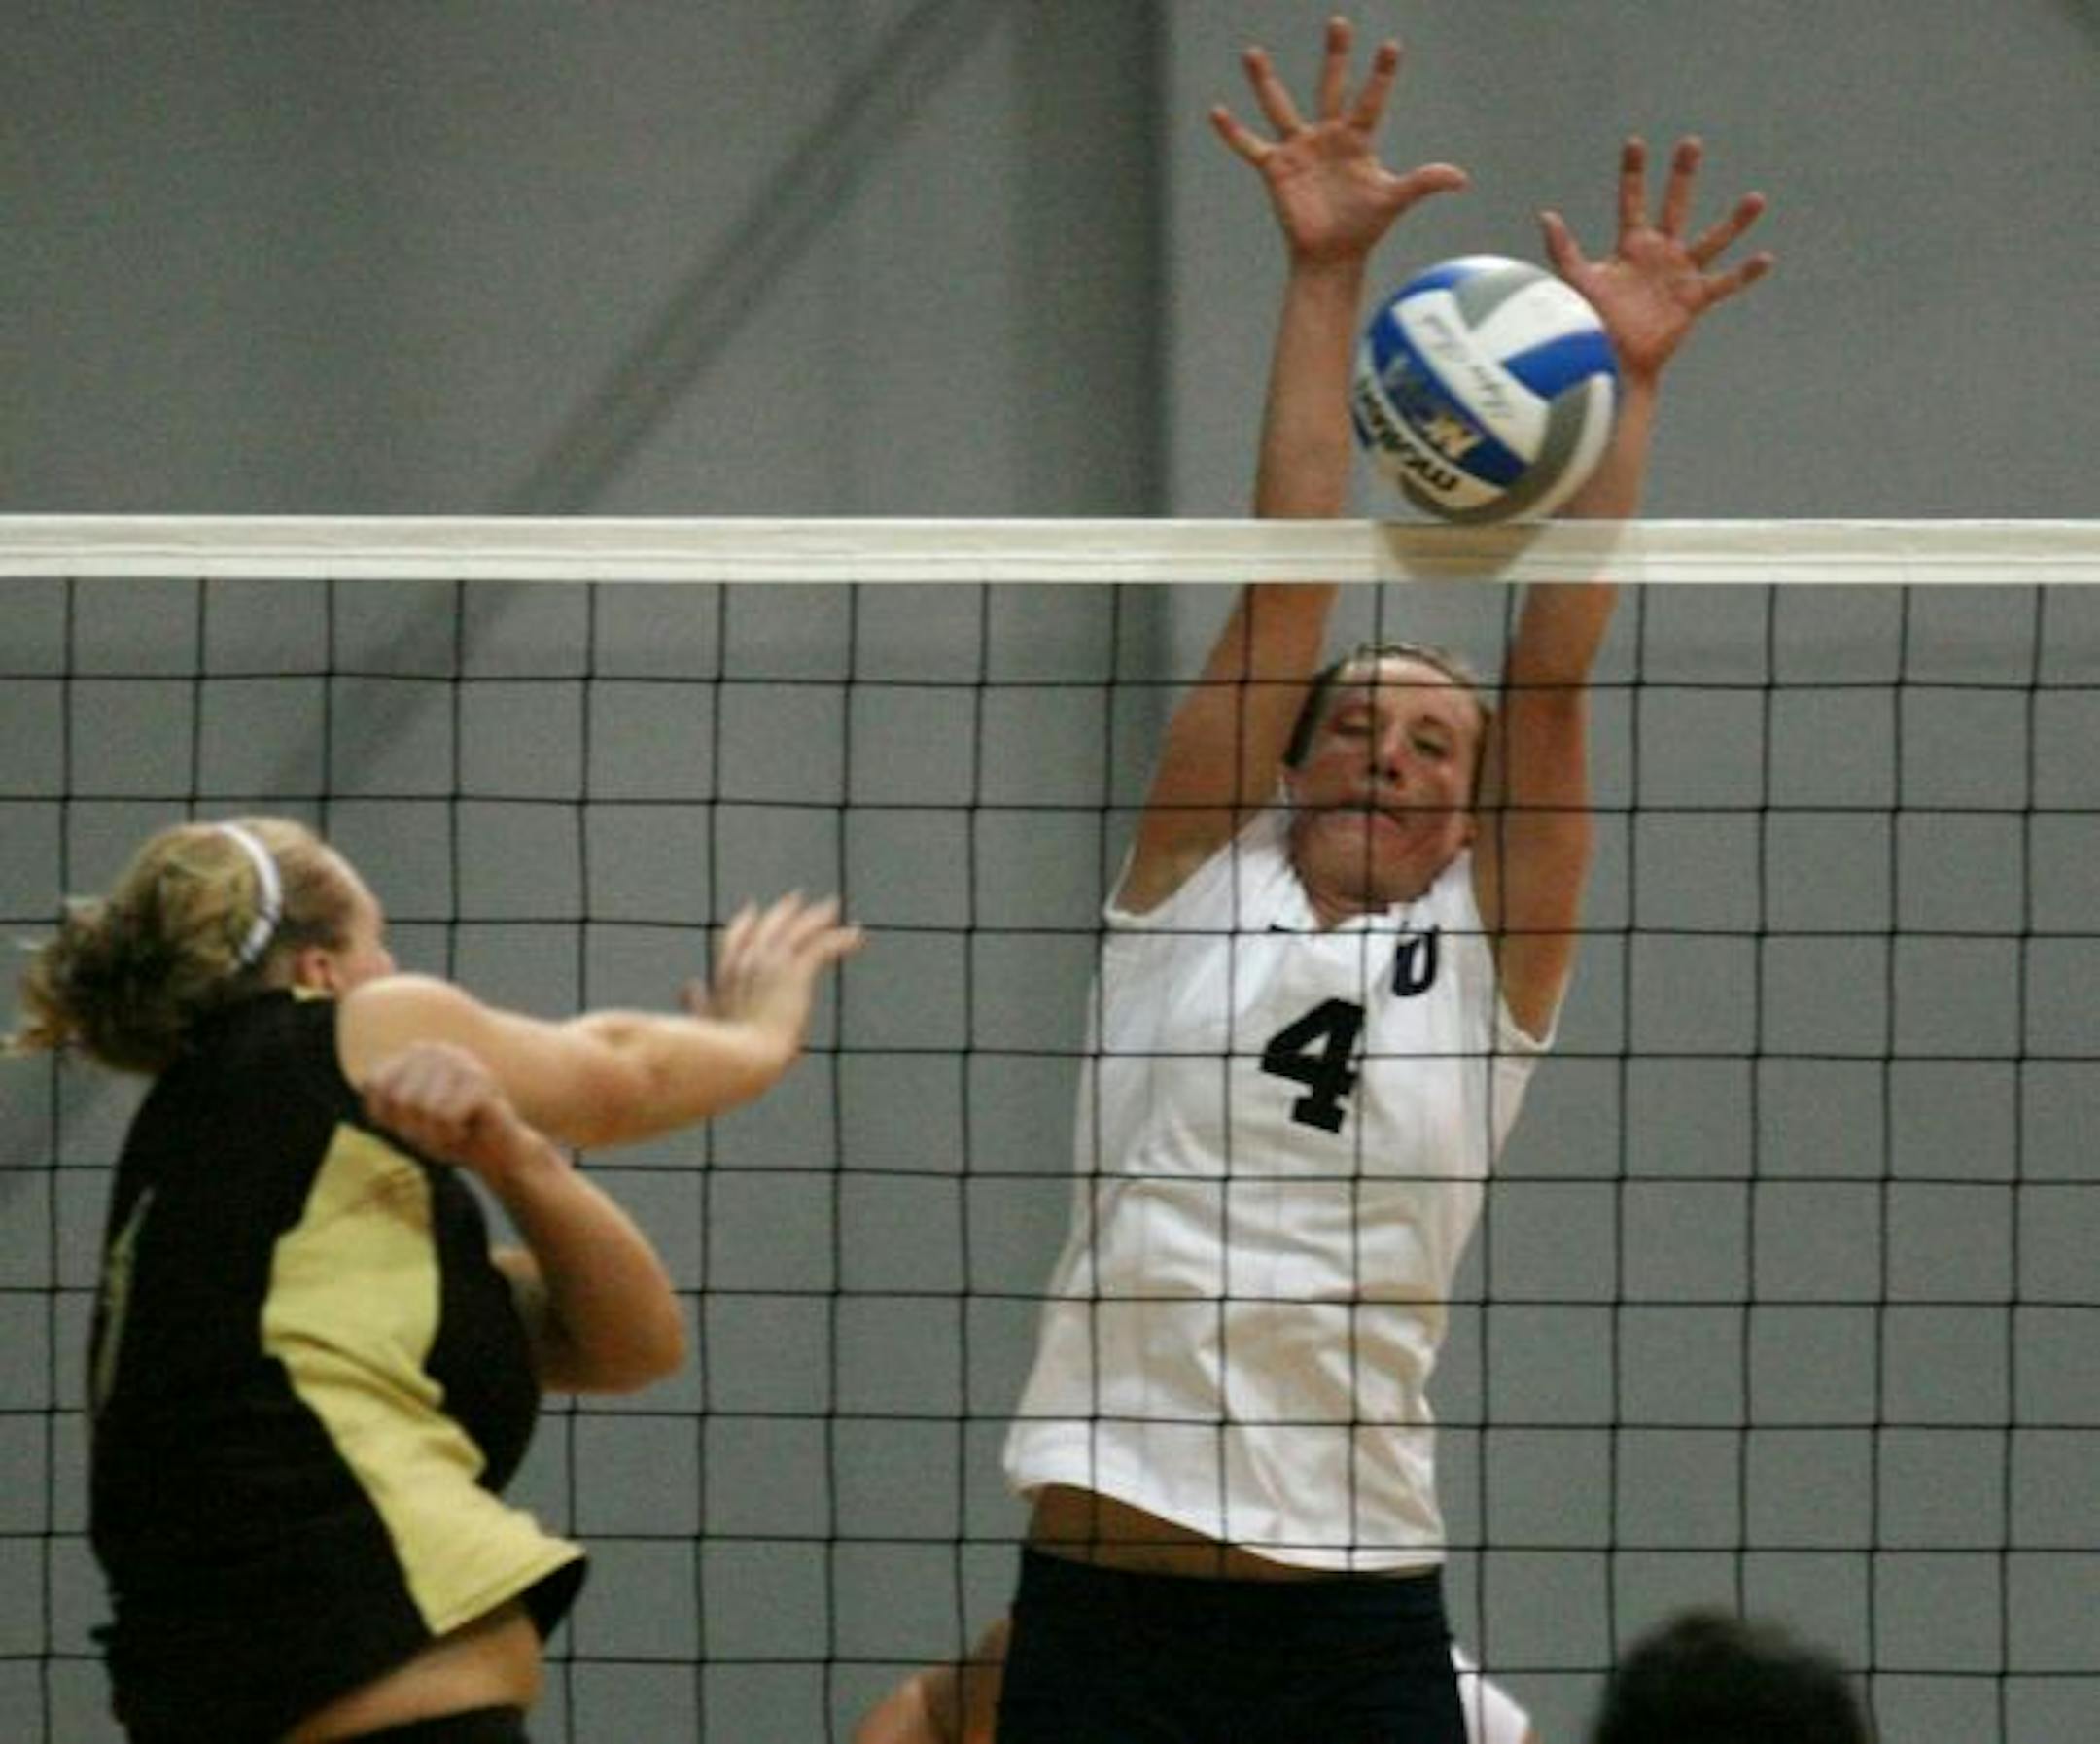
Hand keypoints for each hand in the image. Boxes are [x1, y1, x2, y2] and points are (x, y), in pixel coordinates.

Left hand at [363, 1040, 539, 1182]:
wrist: (497, 1154)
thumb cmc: (448, 1134)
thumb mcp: (405, 1117)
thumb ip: (385, 1097)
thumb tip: (364, 1081)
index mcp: (417, 1051)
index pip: (375, 1084)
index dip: (391, 1116)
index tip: (417, 1122)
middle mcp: (438, 1049)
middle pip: (399, 1098)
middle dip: (415, 1126)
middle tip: (440, 1129)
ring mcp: (462, 1062)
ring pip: (421, 1108)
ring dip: (434, 1134)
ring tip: (454, 1129)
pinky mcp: (481, 1082)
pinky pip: (444, 1117)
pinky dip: (451, 1136)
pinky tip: (467, 1130)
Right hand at [687, 892, 861, 1054]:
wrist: (742, 1060)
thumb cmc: (722, 1052)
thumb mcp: (705, 1022)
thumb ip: (697, 1002)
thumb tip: (688, 984)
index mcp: (725, 974)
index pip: (735, 938)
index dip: (745, 924)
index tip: (752, 910)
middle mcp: (747, 962)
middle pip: (768, 926)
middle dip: (783, 911)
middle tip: (797, 898)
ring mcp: (771, 964)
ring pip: (798, 930)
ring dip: (817, 917)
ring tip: (833, 907)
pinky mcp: (795, 973)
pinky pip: (823, 946)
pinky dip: (842, 939)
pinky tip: (858, 936)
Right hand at [1210, 15, 1466, 267]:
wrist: (1332, 255)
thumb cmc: (1364, 227)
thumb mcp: (1393, 200)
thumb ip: (1422, 182)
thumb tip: (1460, 178)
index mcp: (1357, 139)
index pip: (1371, 99)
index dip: (1380, 74)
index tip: (1390, 45)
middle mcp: (1327, 136)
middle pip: (1331, 86)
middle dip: (1336, 55)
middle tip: (1339, 21)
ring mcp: (1299, 149)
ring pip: (1280, 106)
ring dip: (1265, 81)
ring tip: (1252, 53)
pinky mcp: (1276, 169)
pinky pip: (1250, 147)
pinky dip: (1232, 133)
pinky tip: (1217, 112)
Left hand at [1541, 136, 1772, 385]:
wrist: (1609, 359)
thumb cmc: (1589, 323)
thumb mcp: (1577, 281)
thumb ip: (1563, 249)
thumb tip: (1545, 215)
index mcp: (1631, 246)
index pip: (1632, 201)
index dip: (1633, 174)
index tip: (1635, 142)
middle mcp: (1659, 254)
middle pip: (1674, 206)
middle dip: (1682, 175)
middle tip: (1691, 143)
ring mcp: (1680, 275)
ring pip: (1713, 241)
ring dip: (1735, 221)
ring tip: (1756, 199)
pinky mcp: (1694, 299)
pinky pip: (1724, 283)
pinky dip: (1745, 274)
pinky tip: (1765, 258)